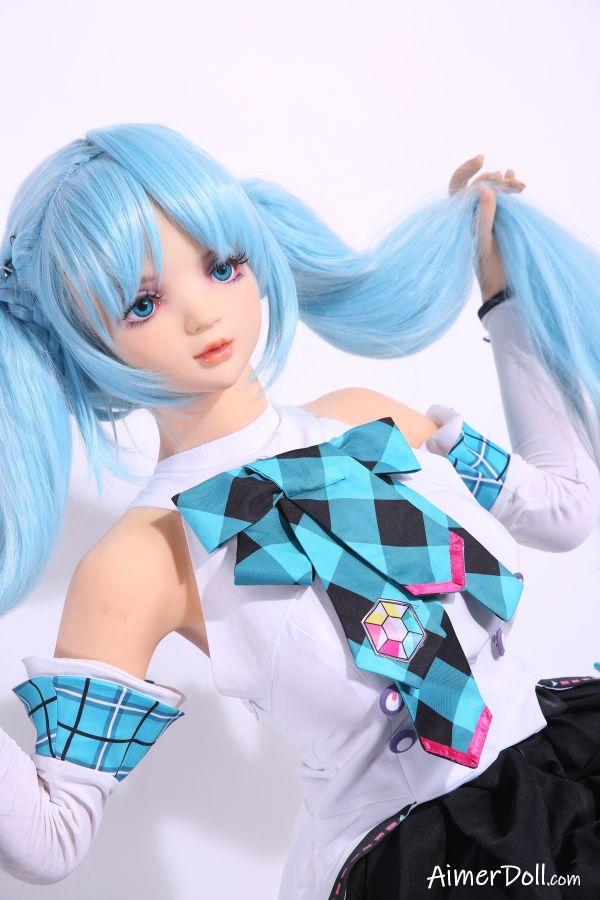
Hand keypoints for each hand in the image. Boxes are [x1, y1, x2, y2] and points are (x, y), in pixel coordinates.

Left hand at [448, 155, 525, 299]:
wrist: (503, 286)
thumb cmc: (487, 266)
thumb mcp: (484, 239)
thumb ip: (484, 214)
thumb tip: (484, 187)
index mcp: (459, 217)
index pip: (458, 185)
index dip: (467, 170)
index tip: (482, 159)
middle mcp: (471, 214)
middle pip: (480, 185)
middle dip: (494, 179)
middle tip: (508, 180)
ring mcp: (487, 216)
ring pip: (495, 190)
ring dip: (506, 183)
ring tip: (518, 183)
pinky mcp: (502, 220)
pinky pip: (506, 198)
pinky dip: (512, 189)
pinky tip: (520, 184)